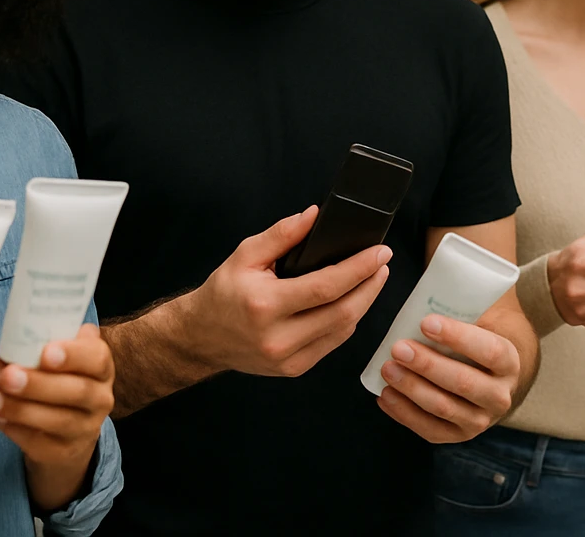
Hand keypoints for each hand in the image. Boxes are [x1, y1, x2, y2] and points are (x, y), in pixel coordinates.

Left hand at [0, 324, 114, 512]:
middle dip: (38, 384)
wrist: (69, 432)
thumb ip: (47, 344)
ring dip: (21, 409)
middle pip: (77, 391)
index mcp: (101, 369)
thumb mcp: (63, 359)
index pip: (97, 358)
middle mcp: (101, 399)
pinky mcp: (64, 453)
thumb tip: (13, 341)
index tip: (45, 353)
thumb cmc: (60, 381)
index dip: (73, 355)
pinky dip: (15, 430)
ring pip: (58, 421)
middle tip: (7, 376)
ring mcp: (86, 429)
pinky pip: (40, 444)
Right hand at [183, 206, 390, 377]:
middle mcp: (278, 337)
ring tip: (373, 278)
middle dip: (370, 286)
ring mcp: (288, 359)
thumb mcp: (245, 255)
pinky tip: (354, 302)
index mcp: (265, 305)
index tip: (380, 252)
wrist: (202, 337)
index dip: (359, 268)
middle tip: (383, 263)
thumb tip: (314, 216)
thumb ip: (281, 234)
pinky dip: (348, 321)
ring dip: (364, 303)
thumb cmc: (223, 293)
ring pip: (342, 331)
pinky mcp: (294, 369)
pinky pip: (332, 343)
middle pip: (343, 312)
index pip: (326, 286)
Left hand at [376, 314, 519, 443]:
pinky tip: (385, 395)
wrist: (490, 378)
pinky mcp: (458, 435)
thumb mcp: (482, 321)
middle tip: (398, 348)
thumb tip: (431, 274)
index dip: (457, 337)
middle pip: (463, 382)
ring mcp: (480, 420)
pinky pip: (429, 429)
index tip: (425, 322)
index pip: (488, 350)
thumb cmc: (476, 340)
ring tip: (388, 369)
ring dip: (412, 388)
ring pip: (443, 407)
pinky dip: (404, 413)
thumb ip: (462, 305)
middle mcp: (500, 395)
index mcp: (509, 362)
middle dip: (427, 365)